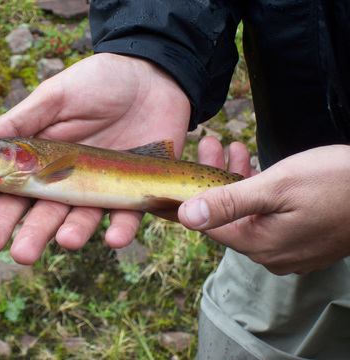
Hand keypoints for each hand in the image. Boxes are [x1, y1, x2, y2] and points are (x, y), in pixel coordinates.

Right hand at [0, 53, 190, 263]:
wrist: (151, 75)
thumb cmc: (98, 81)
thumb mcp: (55, 96)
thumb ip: (20, 121)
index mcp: (44, 159)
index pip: (18, 194)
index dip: (3, 217)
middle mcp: (70, 179)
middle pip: (48, 213)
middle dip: (34, 234)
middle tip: (23, 254)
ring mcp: (102, 187)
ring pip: (85, 218)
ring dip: (75, 232)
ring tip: (66, 241)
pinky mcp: (136, 189)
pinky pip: (129, 215)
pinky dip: (122, 228)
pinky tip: (114, 238)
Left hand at [178, 137, 349, 274]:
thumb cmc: (337, 183)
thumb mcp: (276, 186)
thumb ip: (229, 203)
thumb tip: (186, 218)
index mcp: (259, 244)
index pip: (207, 225)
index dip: (187, 199)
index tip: (174, 177)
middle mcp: (270, 254)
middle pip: (228, 215)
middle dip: (215, 178)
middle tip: (211, 145)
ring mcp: (288, 249)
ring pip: (248, 212)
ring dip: (237, 179)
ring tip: (232, 147)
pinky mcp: (302, 238)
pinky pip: (268, 216)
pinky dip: (258, 191)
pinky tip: (254, 165)